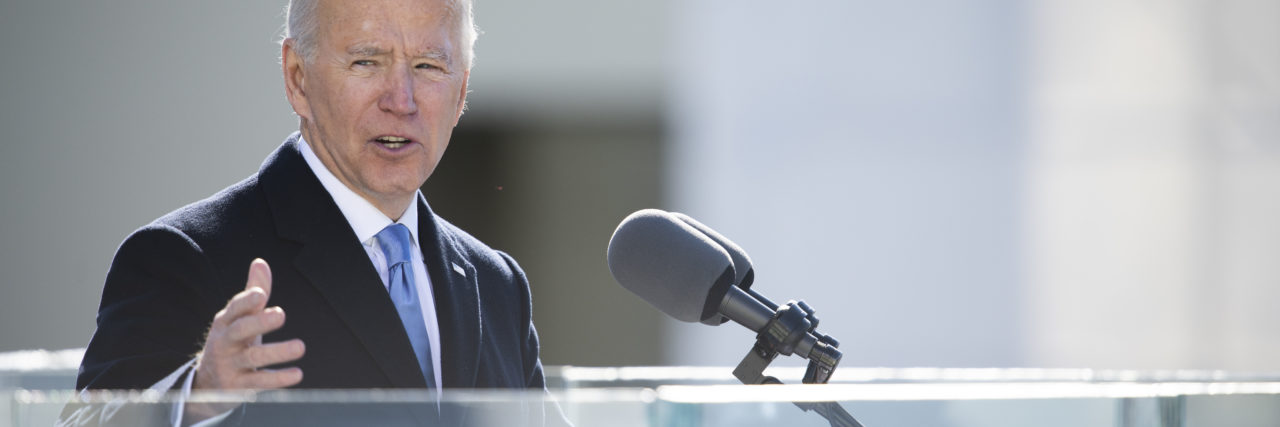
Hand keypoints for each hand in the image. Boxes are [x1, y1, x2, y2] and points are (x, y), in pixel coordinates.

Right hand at [194, 258, 305, 390]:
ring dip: (277, 352)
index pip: (234, 309)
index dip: (246, 300)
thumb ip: (252, 293)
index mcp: (226, 322)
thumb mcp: (239, 318)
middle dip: (259, 322)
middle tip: (281, 314)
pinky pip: (258, 383)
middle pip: (240, 331)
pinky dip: (278, 380)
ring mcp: (229, 365)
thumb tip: (260, 262)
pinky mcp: (237, 388)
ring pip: (252, 358)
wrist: (208, 382)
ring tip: (300, 346)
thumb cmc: (233, 341)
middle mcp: (224, 343)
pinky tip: (297, 374)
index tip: (261, 294)